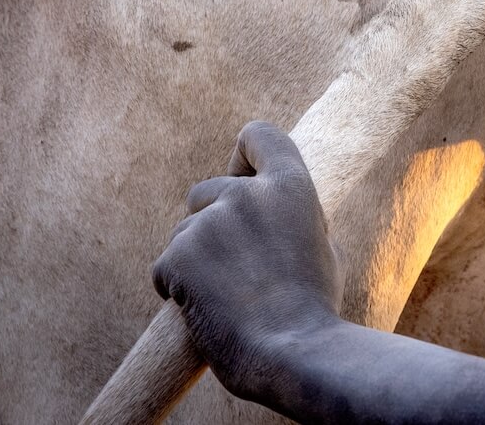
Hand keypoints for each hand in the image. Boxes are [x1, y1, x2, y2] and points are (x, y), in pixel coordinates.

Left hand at [153, 121, 342, 398]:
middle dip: (213, 221)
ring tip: (227, 296)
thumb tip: (267, 212)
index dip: (245, 158)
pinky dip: (178, 286)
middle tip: (235, 265)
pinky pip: (165, 266)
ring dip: (196, 258)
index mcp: (289, 184)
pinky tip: (204, 309)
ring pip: (184, 232)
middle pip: (208, 190)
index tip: (245, 181)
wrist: (292, 350)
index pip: (258, 135)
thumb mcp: (319, 243)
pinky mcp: (177, 257)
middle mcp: (245, 193)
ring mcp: (207, 224)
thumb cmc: (313, 304)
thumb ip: (288, 215)